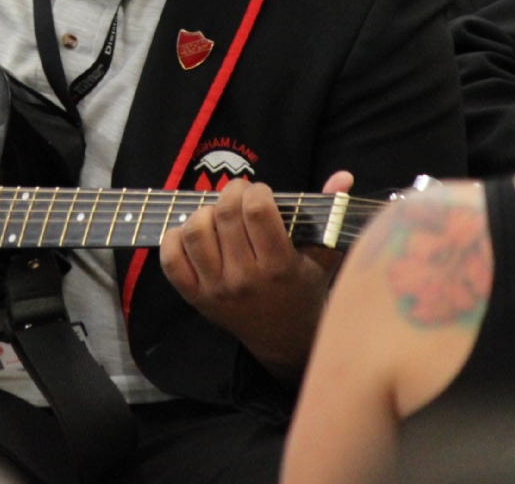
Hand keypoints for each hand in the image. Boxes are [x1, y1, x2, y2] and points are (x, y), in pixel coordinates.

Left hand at [160, 170, 354, 381]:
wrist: (283, 340)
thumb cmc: (304, 289)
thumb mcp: (324, 255)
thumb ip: (331, 214)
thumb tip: (343, 175)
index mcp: (279, 268)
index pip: (257, 212)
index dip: (257, 191)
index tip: (262, 193)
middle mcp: (244, 280)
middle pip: (224, 215)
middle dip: (232, 192)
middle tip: (240, 194)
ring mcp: (216, 290)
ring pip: (194, 232)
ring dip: (204, 213)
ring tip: (219, 215)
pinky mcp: (194, 297)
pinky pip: (171, 258)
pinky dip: (176, 237)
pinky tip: (196, 234)